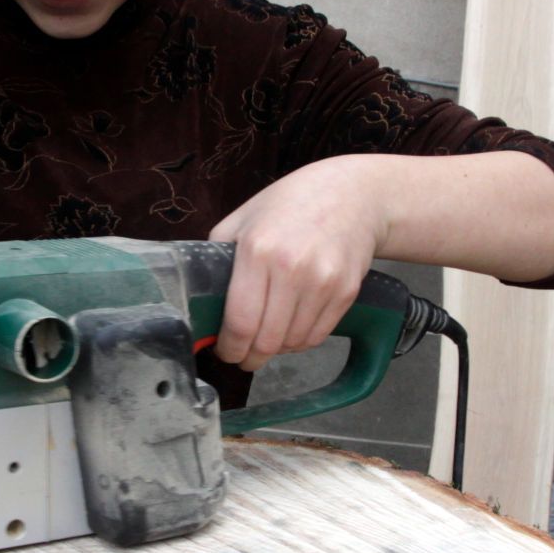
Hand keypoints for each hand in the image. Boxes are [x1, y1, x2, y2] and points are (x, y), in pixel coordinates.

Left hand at [207, 155, 386, 371]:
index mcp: (258, 250)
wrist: (353, 194)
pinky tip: (291, 330)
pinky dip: (300, 342)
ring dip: (276, 350)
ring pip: (292, 344)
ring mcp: (323, 283)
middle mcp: (292, 269)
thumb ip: (219, 257)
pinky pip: (316, 337)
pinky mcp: (346, 292)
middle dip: (250, 357)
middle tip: (243, 357)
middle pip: (267, 340)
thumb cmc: (291, 204)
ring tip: (268, 338)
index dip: (229, 348)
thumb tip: (200, 298)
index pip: (240, 321)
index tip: (225, 352)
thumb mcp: (243, 218)